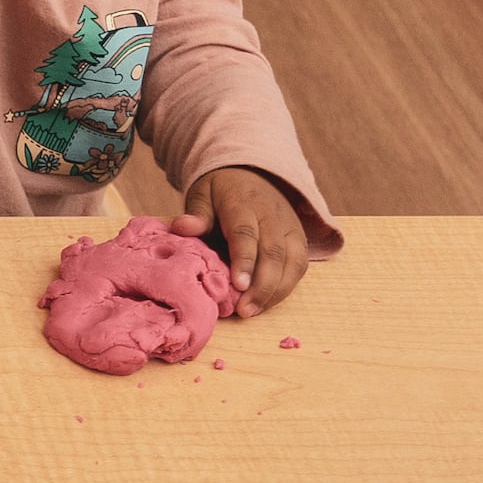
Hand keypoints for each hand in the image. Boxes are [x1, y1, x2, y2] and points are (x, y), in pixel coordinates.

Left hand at [173, 169, 311, 315]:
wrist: (251, 171)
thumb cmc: (220, 190)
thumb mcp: (202, 194)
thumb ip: (197, 213)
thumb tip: (182, 227)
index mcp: (244, 203)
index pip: (246, 234)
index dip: (245, 260)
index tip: (239, 285)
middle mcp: (272, 215)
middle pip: (274, 253)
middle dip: (262, 285)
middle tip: (244, 311)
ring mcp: (289, 226)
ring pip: (292, 261)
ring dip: (276, 291)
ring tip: (253, 311)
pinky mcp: (299, 237)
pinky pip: (299, 265)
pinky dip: (286, 286)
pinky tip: (266, 302)